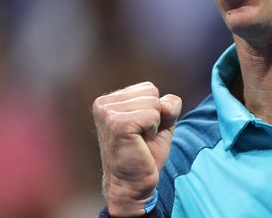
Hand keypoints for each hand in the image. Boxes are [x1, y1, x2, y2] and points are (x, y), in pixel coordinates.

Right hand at [92, 82, 181, 216]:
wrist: (133, 184)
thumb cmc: (145, 154)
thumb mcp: (161, 123)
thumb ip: (168, 105)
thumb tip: (166, 104)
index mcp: (108, 101)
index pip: (148, 88)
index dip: (155, 110)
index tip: (141, 130)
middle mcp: (103, 104)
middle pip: (151, 92)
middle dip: (155, 116)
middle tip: (141, 137)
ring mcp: (108, 113)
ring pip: (153, 103)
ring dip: (154, 125)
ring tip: (139, 141)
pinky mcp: (117, 124)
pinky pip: (152, 115)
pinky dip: (153, 130)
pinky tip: (140, 143)